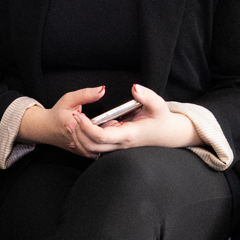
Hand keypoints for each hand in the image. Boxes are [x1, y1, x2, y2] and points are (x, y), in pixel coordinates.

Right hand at [17, 86, 107, 156]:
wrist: (46, 128)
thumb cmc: (57, 114)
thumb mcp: (69, 99)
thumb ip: (86, 94)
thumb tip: (101, 90)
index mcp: (75, 128)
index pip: (96, 130)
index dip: (108, 125)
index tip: (114, 119)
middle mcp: (77, 141)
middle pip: (100, 142)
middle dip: (110, 133)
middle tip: (116, 123)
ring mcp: (80, 149)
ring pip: (99, 149)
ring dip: (107, 140)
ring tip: (110, 129)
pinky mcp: (81, 153)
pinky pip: (96, 152)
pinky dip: (102, 145)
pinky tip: (103, 136)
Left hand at [65, 83, 195, 156]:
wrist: (167, 134)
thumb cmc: (162, 120)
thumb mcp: (159, 105)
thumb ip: (147, 96)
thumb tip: (134, 88)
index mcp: (128, 135)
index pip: (102, 137)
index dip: (87, 127)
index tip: (79, 115)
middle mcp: (120, 144)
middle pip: (92, 146)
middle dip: (78, 133)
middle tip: (72, 117)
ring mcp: (117, 147)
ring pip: (92, 150)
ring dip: (79, 138)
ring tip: (73, 123)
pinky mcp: (115, 145)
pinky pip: (96, 148)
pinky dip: (85, 141)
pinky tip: (80, 128)